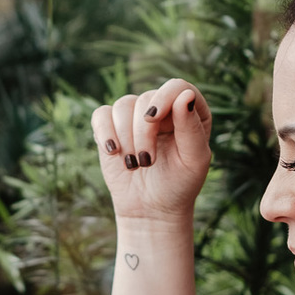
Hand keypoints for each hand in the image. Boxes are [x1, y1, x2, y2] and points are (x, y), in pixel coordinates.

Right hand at [90, 79, 212, 223]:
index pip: (176, 86)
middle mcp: (163, 107)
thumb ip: (191, 127)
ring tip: (134, 164)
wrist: (152, 208)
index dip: (163, 97)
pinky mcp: (111, 127)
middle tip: (147, 161)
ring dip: (126, 137)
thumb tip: (184, 95)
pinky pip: (101, 115)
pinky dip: (104, 132)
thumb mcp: (194, 159)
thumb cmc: (179, 184)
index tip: (152, 118)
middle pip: (146, 98)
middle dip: (143, 132)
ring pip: (123, 105)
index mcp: (190, 110)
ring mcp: (135, 115)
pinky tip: (113, 151)